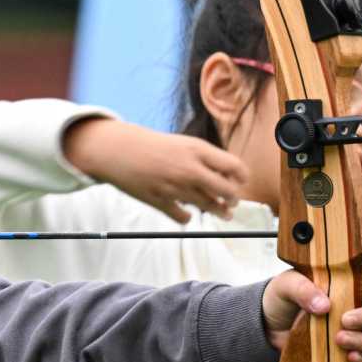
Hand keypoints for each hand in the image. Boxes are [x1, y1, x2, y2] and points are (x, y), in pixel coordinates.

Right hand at [62, 117, 248, 222]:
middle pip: (226, 191)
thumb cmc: (155, 147)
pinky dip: (187, 217)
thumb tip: (229, 178)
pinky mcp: (159, 201)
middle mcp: (189, 168)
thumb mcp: (183, 145)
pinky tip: (187, 214)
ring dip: (219, 212)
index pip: (234, 167)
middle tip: (233, 202)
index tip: (240, 183)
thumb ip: (205, 159)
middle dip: (233, 199)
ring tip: (223, 213)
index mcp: (197, 150)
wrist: (119, 150)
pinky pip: (183, 217)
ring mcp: (175, 186)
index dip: (241, 177)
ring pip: (208, 206)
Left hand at [261, 263, 361, 361]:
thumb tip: (324, 306)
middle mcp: (359, 303)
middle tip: (344, 320)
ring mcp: (358, 328)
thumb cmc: (281, 298)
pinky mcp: (351, 349)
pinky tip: (348, 358)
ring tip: (339, 340)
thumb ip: (303, 289)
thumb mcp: (286, 286)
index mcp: (351, 279)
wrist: (269, 326)